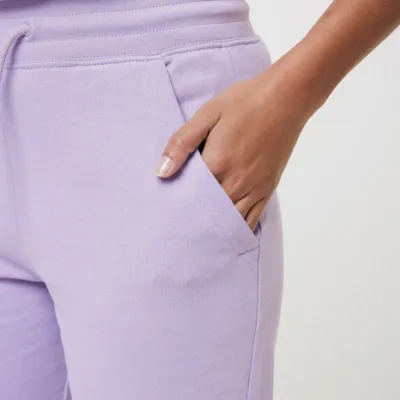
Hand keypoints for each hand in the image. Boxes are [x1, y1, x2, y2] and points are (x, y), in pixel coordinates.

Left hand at [155, 62, 310, 229]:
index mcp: (217, 165)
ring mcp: (254, 189)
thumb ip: (182, 143)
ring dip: (216, 228)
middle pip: (210, 214)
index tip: (167, 212)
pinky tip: (229, 232)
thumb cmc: (244, 103)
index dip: (178, 205)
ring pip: (231, 221)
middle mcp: (236, 183)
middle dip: (195, 221)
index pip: (190, 197)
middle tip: (181, 227)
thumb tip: (161, 172)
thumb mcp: (207, 114)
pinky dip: (239, 228)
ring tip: (201, 233)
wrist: (285, 98)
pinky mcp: (267, 189)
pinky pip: (252, 219)